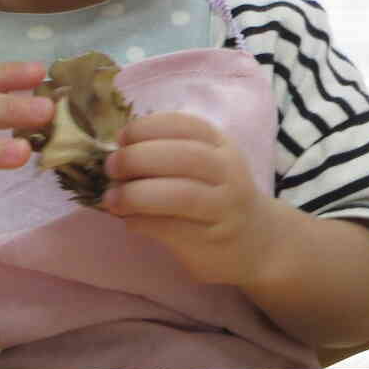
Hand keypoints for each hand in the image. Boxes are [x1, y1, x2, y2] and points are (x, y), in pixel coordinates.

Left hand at [103, 113, 281, 285]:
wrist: (256, 242)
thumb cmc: (217, 197)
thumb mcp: (208, 164)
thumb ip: (171, 152)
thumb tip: (116, 153)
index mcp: (221, 146)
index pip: (186, 126)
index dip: (148, 127)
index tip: (121, 138)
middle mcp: (228, 173)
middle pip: (184, 157)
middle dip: (138, 158)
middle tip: (111, 168)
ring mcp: (224, 208)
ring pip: (180, 195)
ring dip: (137, 195)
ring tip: (112, 200)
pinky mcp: (213, 240)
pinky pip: (173, 228)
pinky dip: (143, 222)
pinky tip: (129, 221)